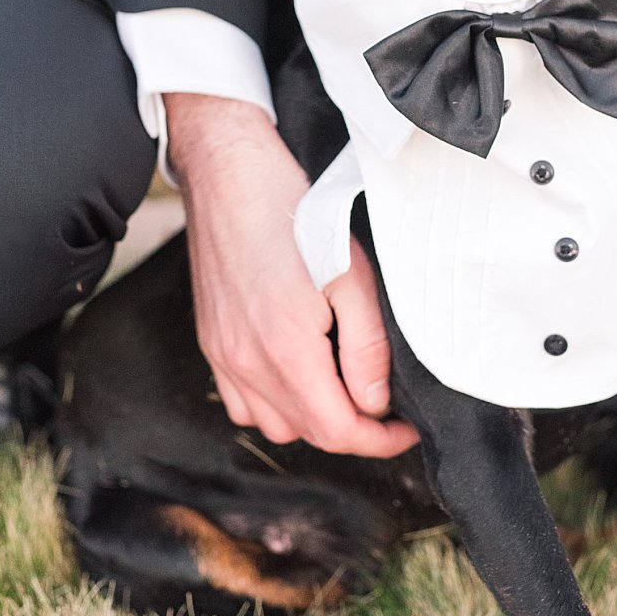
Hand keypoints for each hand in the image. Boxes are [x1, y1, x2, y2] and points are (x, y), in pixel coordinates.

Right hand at [166, 93, 417, 457]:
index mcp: (285, 349)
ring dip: (312, 420)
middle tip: (384, 404)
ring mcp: (222, 354)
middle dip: (353, 430)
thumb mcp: (352, 274)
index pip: (338, 431)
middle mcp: (246, 361)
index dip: (380, 441)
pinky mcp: (210, 341)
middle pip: (308, 433)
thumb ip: (366, 348)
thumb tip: (376, 403)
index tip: (406, 427)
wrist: (230, 174)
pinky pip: (241, 403)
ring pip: (273, 425)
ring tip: (341, 386)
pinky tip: (295, 374)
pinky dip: (273, 405)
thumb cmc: (294, 213)